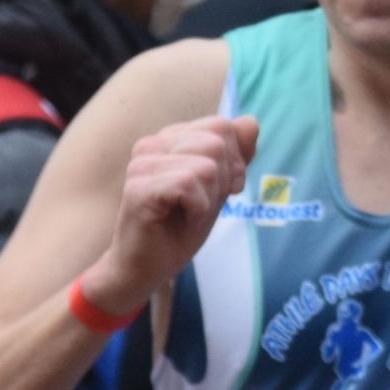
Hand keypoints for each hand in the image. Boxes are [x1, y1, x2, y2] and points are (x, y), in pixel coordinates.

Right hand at [87, 115, 259, 310]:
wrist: (145, 268)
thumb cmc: (178, 229)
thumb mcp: (218, 189)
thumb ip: (235, 155)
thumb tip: (251, 122)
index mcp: (169, 138)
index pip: (223, 126)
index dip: (233, 163)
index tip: (215, 191)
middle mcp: (152, 144)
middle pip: (218, 144)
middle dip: (221, 182)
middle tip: (198, 206)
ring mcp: (142, 164)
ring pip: (207, 166)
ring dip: (208, 199)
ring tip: (185, 213)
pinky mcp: (138, 188)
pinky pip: (189, 184)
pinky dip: (196, 208)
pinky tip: (178, 218)